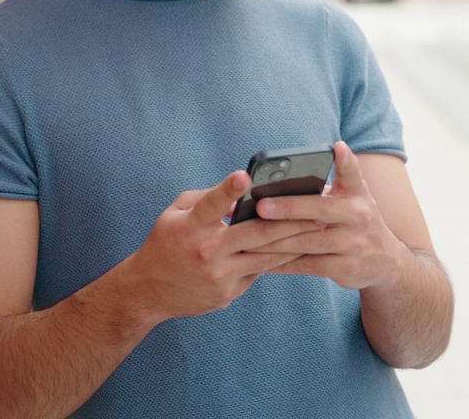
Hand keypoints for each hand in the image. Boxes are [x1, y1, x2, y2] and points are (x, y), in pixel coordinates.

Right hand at [119, 171, 323, 321]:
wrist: (148, 292)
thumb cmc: (165, 243)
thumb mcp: (174, 213)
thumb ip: (205, 199)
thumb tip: (242, 193)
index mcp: (190, 227)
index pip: (210, 205)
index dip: (227, 190)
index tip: (244, 175)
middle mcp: (206, 251)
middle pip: (254, 234)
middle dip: (289, 221)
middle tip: (317, 209)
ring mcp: (219, 275)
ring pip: (265, 256)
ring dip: (295, 242)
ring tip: (320, 229)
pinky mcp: (228, 293)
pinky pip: (259, 272)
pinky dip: (280, 260)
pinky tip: (301, 250)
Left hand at [247, 142, 406, 289]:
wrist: (386, 261)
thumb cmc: (355, 221)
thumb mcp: (352, 199)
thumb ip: (324, 189)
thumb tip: (277, 181)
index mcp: (358, 193)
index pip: (353, 173)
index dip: (346, 160)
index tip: (337, 147)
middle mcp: (359, 215)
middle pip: (321, 209)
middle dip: (288, 208)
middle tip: (260, 207)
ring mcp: (354, 243)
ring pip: (309, 242)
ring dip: (276, 241)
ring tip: (249, 237)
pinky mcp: (346, 268)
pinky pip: (307, 265)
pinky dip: (283, 263)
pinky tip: (262, 261)